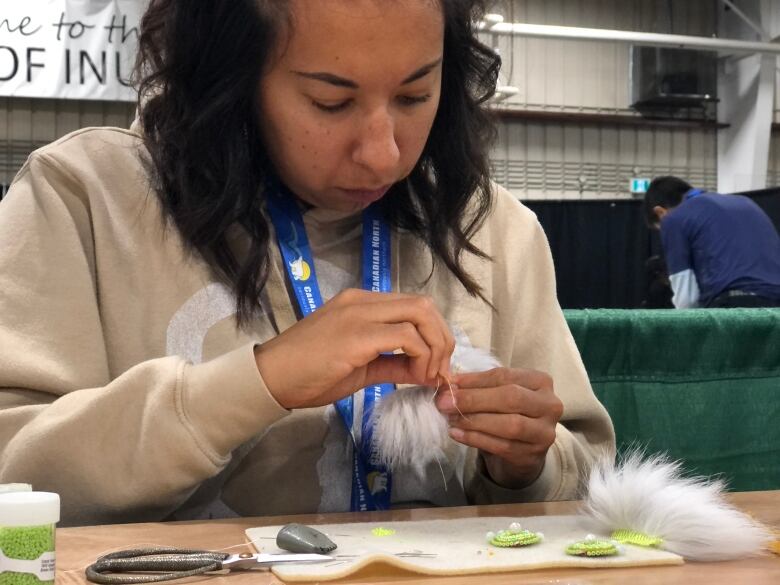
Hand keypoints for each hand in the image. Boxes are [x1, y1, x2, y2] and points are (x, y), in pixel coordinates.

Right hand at [254, 289, 454, 408]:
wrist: (271, 377)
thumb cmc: (308, 374)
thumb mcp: (360, 367)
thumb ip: (393, 363)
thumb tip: (425, 372)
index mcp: (362, 303)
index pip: (414, 306)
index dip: (434, 335)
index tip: (437, 366)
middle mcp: (363, 301)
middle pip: (423, 305)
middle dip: (442, 338)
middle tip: (441, 371)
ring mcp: (360, 314)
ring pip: (420, 314)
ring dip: (435, 347)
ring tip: (429, 376)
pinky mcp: (357, 334)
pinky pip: (406, 336)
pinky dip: (422, 356)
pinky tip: (417, 377)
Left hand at [435, 367, 562, 488]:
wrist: (521, 452)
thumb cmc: (507, 415)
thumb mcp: (496, 395)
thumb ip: (477, 387)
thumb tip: (448, 382)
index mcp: (541, 382)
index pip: (505, 376)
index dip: (474, 380)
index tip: (448, 383)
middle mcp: (549, 405)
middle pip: (510, 398)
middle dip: (474, 399)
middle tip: (444, 402)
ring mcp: (545, 432)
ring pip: (509, 424)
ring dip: (474, 421)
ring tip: (450, 418)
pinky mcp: (533, 455)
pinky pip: (502, 446)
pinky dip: (476, 439)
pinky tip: (457, 434)